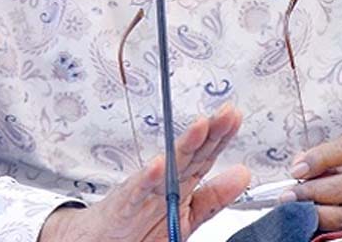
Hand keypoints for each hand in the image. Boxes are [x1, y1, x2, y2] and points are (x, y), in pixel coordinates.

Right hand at [39, 104, 249, 241]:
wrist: (97, 240)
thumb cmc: (139, 226)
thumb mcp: (187, 213)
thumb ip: (215, 196)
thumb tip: (244, 173)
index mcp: (179, 184)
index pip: (204, 157)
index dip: (221, 137)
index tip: (235, 117)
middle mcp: (162, 183)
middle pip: (190, 155)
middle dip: (209, 132)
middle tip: (227, 113)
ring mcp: (143, 193)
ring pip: (167, 167)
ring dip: (183, 146)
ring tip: (201, 127)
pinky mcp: (124, 207)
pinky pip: (136, 192)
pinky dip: (146, 178)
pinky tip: (158, 165)